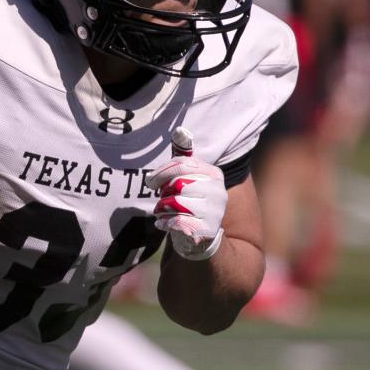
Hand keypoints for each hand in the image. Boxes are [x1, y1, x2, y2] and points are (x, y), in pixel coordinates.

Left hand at [146, 127, 226, 260]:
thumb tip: (181, 130)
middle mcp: (218, 191)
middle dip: (163, 193)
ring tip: (164, 212)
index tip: (151, 181)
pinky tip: (165, 224)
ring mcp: (215, 211)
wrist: (202, 238)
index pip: (182, 164)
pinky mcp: (207, 230)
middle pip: (176, 183)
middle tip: (162, 200)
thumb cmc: (190, 202)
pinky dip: (165, 223)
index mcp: (213, 174)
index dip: (161, 173)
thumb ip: (183, 157)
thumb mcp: (188, 178)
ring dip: (162, 209)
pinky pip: (177, 221)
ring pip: (175, 203)